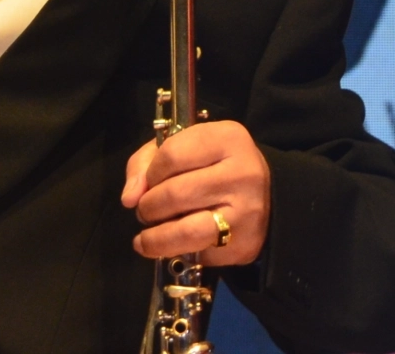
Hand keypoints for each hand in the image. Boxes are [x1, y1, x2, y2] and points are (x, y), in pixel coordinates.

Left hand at [121, 120, 270, 266]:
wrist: (265, 195)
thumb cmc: (211, 165)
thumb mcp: (180, 147)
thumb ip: (145, 164)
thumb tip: (129, 198)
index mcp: (227, 139)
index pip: (171, 156)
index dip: (150, 173)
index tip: (150, 181)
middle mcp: (243, 175)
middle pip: (174, 195)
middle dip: (148, 207)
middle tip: (146, 210)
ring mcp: (248, 213)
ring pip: (186, 232)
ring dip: (156, 238)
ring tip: (147, 237)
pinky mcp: (246, 245)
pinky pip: (200, 254)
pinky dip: (181, 252)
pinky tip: (179, 243)